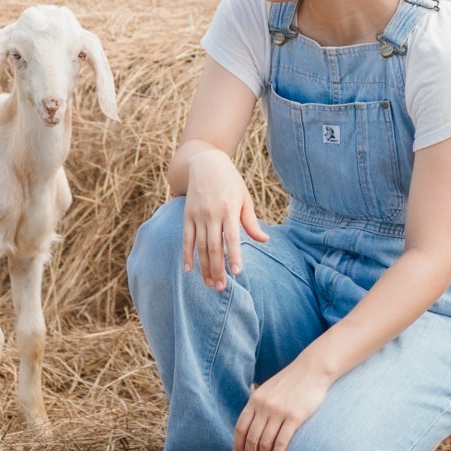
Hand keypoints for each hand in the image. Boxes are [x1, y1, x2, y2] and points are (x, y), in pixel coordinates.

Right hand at [182, 150, 267, 290]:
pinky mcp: (187, 215)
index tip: (236, 273)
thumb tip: (264, 240)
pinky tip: (189, 270)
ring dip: (204, 267)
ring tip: (209, 284)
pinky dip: (187, 254)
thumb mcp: (244, 197)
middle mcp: (212, 213)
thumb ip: (251, 221)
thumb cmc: (230, 181)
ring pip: (200, 246)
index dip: (233, 256)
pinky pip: (186, 238)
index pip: (231, 237)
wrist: (205, 162)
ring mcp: (198, 214)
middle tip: (221, 287)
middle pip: (214, 246)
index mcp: (229, 209)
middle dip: (217, 269)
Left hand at [233, 357, 331, 450]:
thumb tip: (251, 425)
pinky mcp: (294, 417)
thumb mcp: (268, 389)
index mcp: (255, 399)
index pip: (241, 426)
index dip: (238, 443)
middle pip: (252, 438)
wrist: (311, 370)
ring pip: (265, 442)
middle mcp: (264, 406)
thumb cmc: (290, 381)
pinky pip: (281, 442)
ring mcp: (278, 412)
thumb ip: (258, 405)